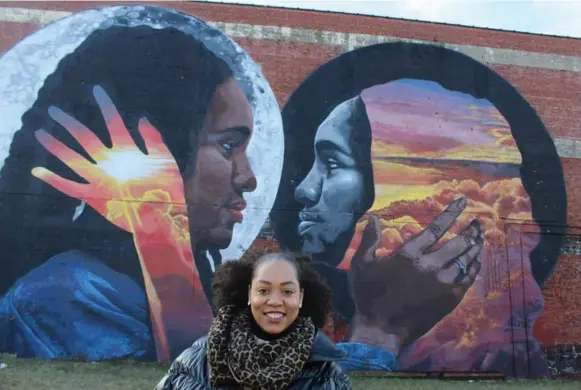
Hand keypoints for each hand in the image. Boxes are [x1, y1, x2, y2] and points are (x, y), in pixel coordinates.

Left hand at [32, 85, 185, 235]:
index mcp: (126, 150)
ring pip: (71, 157)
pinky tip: (37, 171)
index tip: (96, 90)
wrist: (159, 217)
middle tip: (53, 111)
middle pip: (83, 136)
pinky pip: (68, 187)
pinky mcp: (91, 196)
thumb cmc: (166, 189)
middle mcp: (107, 161)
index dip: (106, 104)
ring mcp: (97, 178)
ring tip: (39, 133)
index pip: (113, 121)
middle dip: (67, 123)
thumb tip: (142, 118)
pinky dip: (52, 179)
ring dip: (55, 145)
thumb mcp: (165, 159)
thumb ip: (153, 138)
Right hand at [350, 197, 483, 349]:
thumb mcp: (361, 264)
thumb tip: (374, 217)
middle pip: (459, 242)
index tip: (463, 201)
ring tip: (481, 237)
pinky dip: (474, 267)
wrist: (381, 330)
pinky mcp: (449, 298)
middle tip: (479, 222)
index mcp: (409, 254)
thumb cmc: (368, 296)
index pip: (436, 227)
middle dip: (471, 230)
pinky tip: (477, 261)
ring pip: (467, 259)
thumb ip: (369, 239)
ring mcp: (443, 283)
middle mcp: (430, 265)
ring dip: (476, 246)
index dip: (451, 213)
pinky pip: (468, 278)